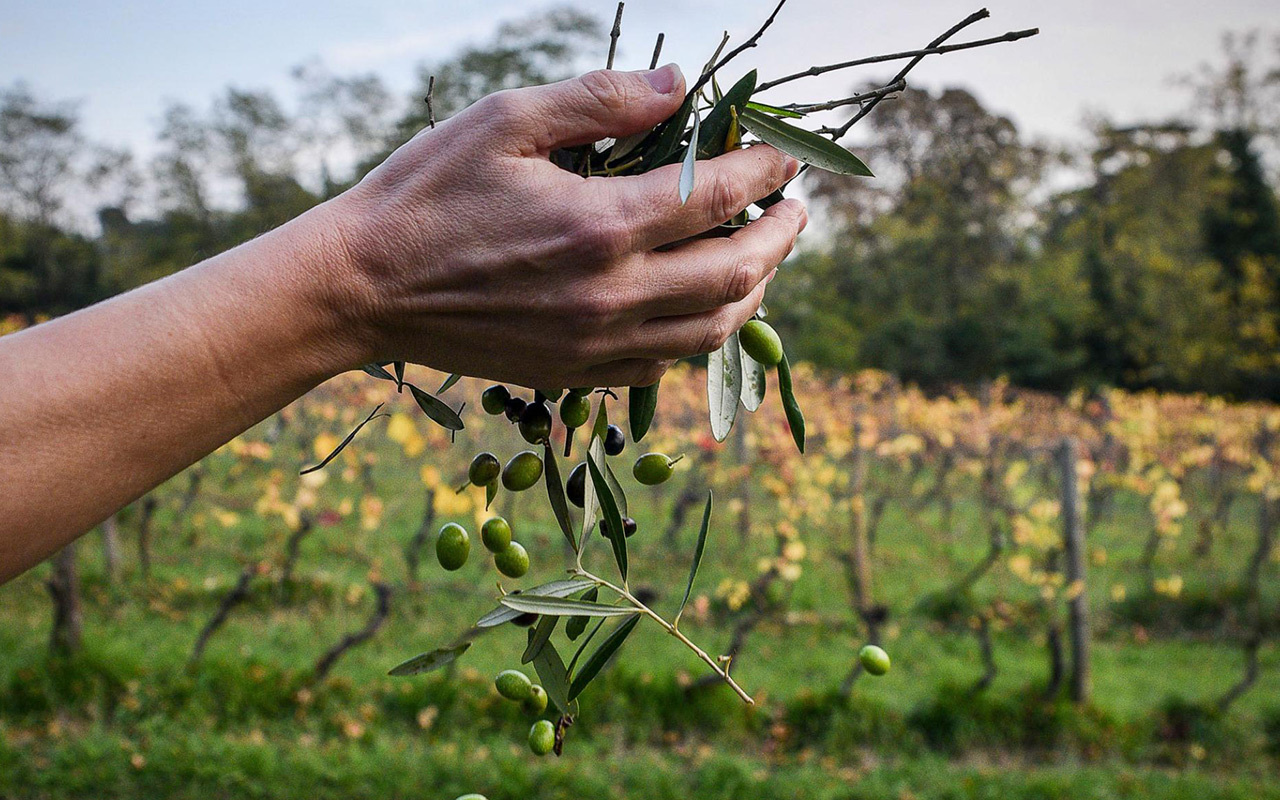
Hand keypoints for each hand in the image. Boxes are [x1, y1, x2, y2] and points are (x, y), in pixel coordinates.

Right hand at [323, 64, 806, 388]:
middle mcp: (612, 295)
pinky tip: (701, 308)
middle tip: (795, 211)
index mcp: (601, 226)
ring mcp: (597, 345)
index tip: (782, 157)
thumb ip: (600, 101)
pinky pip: (665, 366)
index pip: (717, 196)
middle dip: (781, 238)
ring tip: (762, 260)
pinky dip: (701, 336)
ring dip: (755, 293)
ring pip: (712, 331)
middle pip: (736, 273)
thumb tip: (680, 86)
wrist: (361, 290)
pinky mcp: (576, 375)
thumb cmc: (426, 195)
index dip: (763, 171)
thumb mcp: (504, 121)